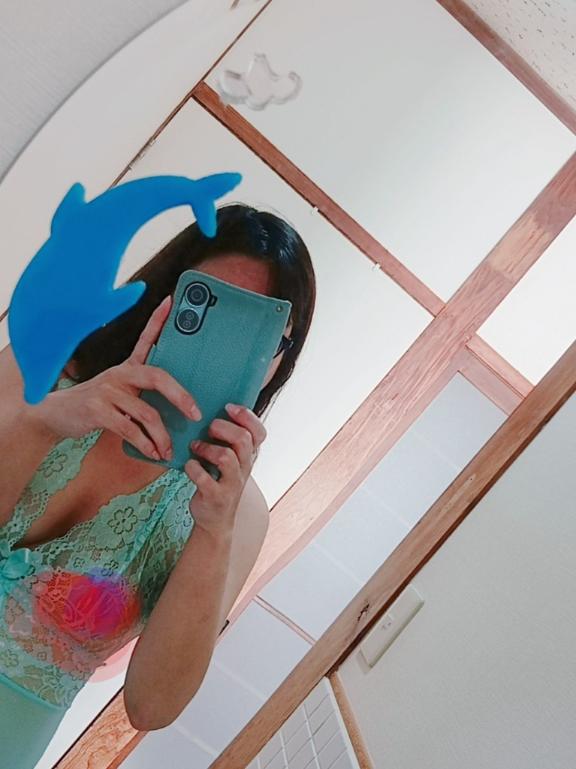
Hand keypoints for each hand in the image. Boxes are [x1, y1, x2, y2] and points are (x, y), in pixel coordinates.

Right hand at [24, 295, 201, 460]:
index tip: (171, 301)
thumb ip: (142, 395)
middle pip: (158, 377)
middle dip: (180, 396)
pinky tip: (151, 453)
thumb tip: (179, 409)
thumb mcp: (119, 392)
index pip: (145, 339)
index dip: (158, 320)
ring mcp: (107, 390)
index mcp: (127, 368)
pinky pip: (129, 429)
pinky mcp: (97, 410)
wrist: (55, 415)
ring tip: (168, 450)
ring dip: (161, 436)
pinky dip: (144, 444)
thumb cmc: (96, 406)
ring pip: (146, 412)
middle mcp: (119, 374)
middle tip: (195, 414)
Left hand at [184, 403, 266, 537]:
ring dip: (207, 448)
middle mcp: (244, 468)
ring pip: (226, 457)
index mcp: (248, 456)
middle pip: (242, 440)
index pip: (259, 432)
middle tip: (209, 427)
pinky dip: (193, 468)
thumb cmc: (218, 481)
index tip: (229, 407)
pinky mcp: (216, 496)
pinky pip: (205, 478)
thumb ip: (227, 440)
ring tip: (195, 446)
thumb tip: (210, 407)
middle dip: (224, 429)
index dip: (247, 416)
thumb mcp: (230, 460)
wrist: (214, 520)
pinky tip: (189, 465)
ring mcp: (232, 484)